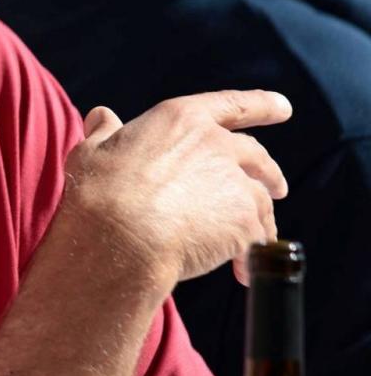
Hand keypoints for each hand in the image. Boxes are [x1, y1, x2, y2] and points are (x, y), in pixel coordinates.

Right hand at [61, 90, 289, 288]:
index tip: (283, 107)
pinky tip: (241, 271)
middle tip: (276, 185)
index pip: (231, 105)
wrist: (118, 235)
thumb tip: (102, 116)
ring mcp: (235, 182)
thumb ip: (104, 131)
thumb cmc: (98, 191)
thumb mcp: (92, 150)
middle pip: (256, 156)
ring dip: (262, 218)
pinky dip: (251, 255)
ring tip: (258, 239)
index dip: (261, 104)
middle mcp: (215, 144)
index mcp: (181, 119)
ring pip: (261, 200)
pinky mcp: (245, 221)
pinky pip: (259, 239)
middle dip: (268, 171)